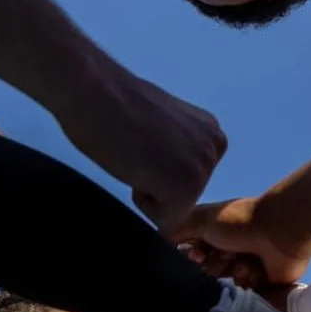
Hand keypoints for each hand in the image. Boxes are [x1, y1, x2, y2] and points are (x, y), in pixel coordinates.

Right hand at [57, 72, 226, 231]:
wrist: (94, 90)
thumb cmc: (112, 104)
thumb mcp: (162, 128)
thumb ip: (174, 149)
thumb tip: (166, 170)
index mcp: (210, 132)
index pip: (186, 179)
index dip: (154, 168)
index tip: (141, 140)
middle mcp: (215, 148)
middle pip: (183, 197)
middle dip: (154, 182)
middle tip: (134, 147)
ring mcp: (204, 167)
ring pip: (173, 209)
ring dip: (148, 189)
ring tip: (134, 153)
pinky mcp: (187, 186)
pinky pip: (164, 221)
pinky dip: (142, 201)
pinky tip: (134, 165)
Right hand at [171, 195, 310, 291]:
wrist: (279, 232)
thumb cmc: (239, 222)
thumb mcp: (201, 219)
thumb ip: (176, 230)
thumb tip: (160, 241)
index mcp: (215, 233)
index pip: (193, 255)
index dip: (192, 258)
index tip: (196, 255)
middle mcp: (229, 248)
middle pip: (208, 271)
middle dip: (214, 265)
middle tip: (225, 255)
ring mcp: (246, 264)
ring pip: (226, 282)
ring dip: (232, 271)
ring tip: (243, 261)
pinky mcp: (263, 279)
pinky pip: (246, 290)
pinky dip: (249, 279)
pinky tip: (255, 269)